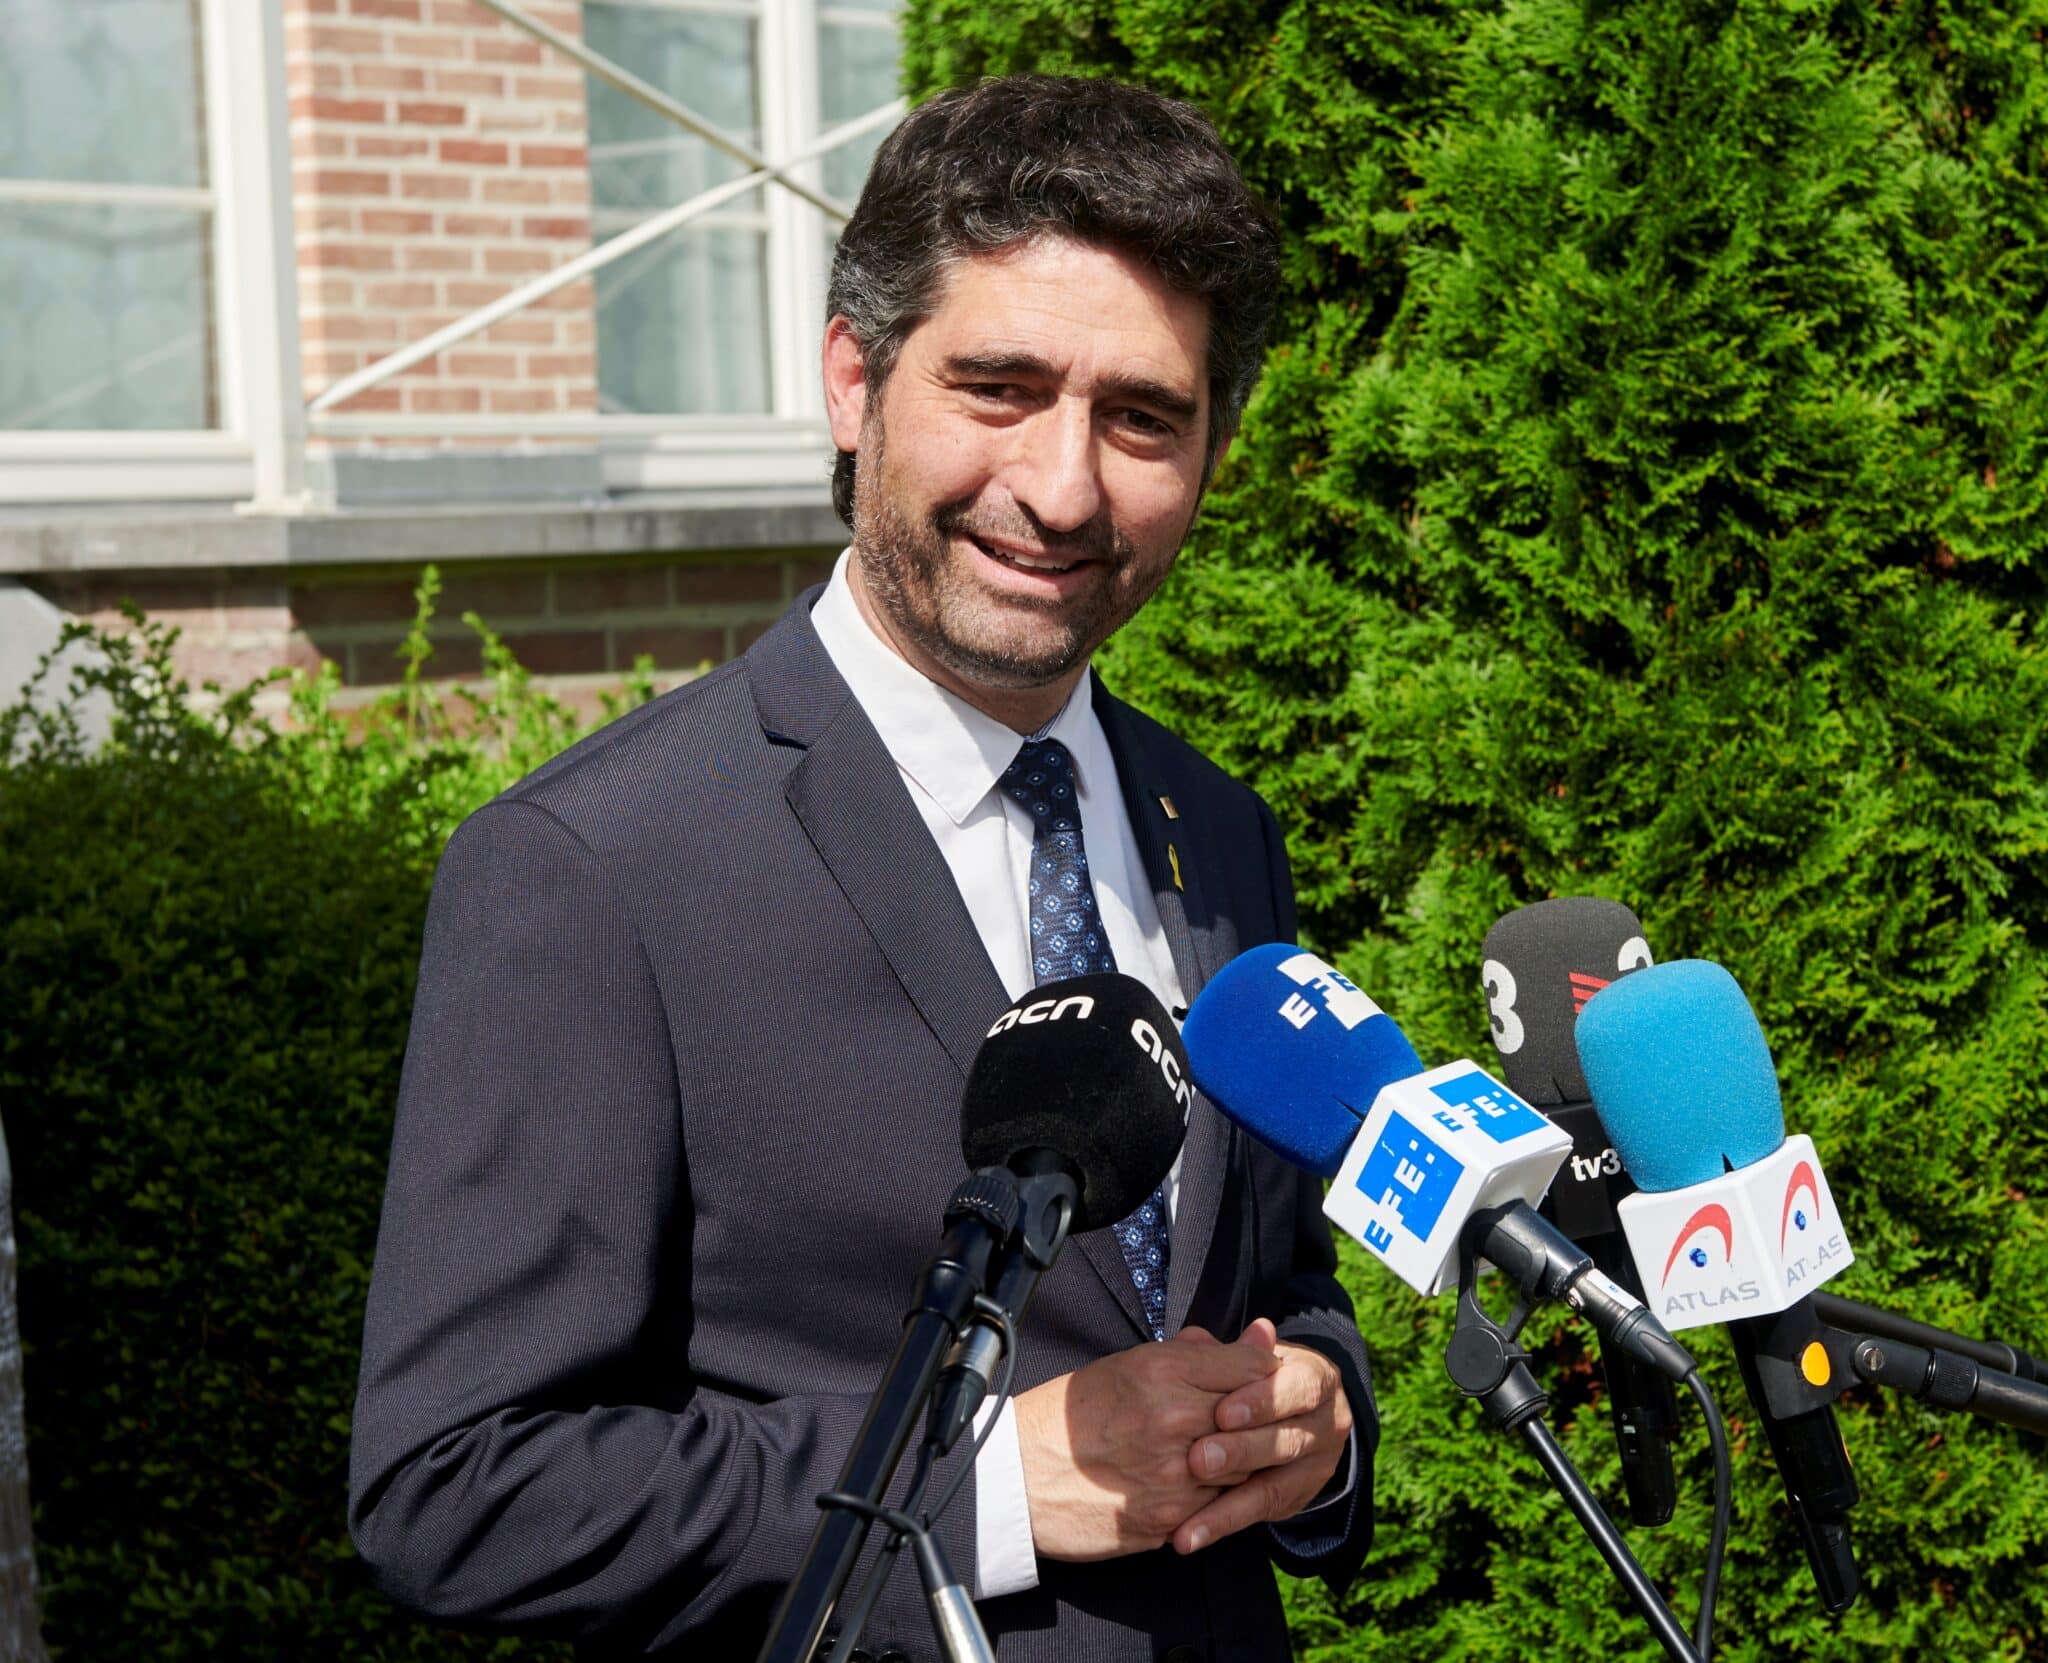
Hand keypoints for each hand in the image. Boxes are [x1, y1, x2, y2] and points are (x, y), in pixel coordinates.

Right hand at [1014, 1325, 1281, 1560]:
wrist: (1019, 1478)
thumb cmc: (1070, 1416)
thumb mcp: (1128, 1365)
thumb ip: (1196, 1353)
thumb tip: (1258, 1338)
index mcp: (1163, 1370)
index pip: (1252, 1367)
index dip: (1259, 1374)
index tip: (1253, 1380)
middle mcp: (1175, 1419)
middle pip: (1255, 1417)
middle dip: (1253, 1418)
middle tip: (1237, 1419)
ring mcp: (1175, 1473)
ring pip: (1243, 1465)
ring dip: (1236, 1459)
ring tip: (1209, 1450)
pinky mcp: (1169, 1518)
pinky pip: (1217, 1505)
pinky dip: (1212, 1494)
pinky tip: (1188, 1482)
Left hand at [1170, 1318, 1351, 1554]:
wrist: (1290, 1408)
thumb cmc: (1256, 1374)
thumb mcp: (1248, 1358)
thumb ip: (1229, 1354)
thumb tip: (1213, 1338)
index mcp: (1318, 1379)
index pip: (1298, 1388)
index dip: (1262, 1401)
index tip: (1222, 1412)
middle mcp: (1327, 1424)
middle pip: (1287, 1441)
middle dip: (1241, 1452)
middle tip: (1198, 1460)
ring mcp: (1316, 1467)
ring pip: (1274, 1487)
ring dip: (1226, 1505)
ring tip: (1186, 1519)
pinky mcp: (1297, 1499)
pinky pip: (1258, 1514)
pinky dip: (1219, 1525)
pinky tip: (1186, 1537)